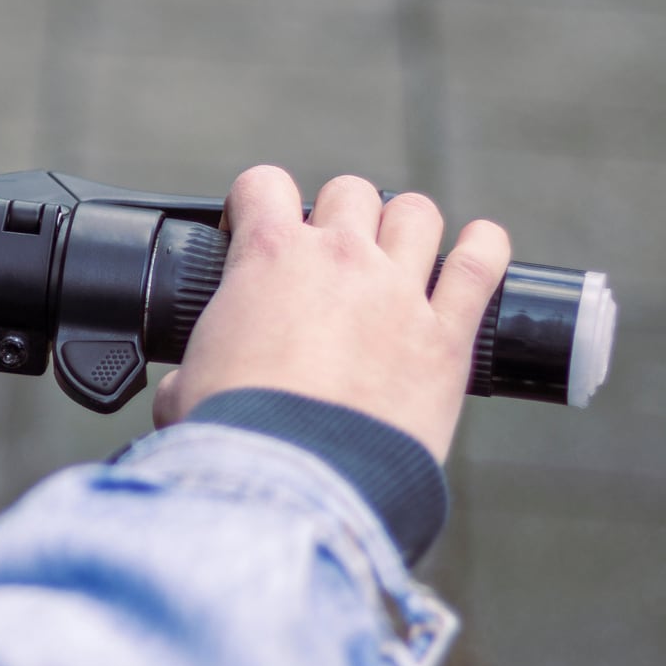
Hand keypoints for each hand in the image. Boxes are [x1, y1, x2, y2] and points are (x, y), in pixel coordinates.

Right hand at [151, 166, 511, 461]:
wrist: (295, 481)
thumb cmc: (234, 435)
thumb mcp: (183, 391)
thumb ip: (189, 371)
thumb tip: (181, 388)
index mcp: (268, 258)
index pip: (262, 184)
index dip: (254, 203)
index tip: (253, 232)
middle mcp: (340, 258)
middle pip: (349, 193)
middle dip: (336, 217)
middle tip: (326, 260)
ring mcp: (399, 292)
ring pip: (417, 214)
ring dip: (404, 228)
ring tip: (395, 256)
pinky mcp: (448, 336)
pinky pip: (483, 265)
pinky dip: (484, 248)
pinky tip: (478, 247)